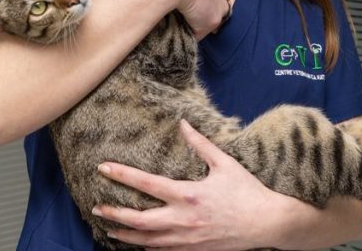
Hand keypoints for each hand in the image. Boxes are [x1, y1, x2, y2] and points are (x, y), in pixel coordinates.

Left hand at [92, 120, 273, 249]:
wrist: (266, 224)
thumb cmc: (246, 191)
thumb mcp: (224, 163)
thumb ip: (200, 143)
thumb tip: (183, 123)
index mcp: (188, 194)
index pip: (146, 184)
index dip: (122, 175)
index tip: (103, 168)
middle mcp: (183, 219)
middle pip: (138, 220)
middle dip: (114, 214)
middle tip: (95, 208)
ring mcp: (187, 239)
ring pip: (146, 241)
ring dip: (124, 234)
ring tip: (109, 227)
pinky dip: (146, 248)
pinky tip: (137, 243)